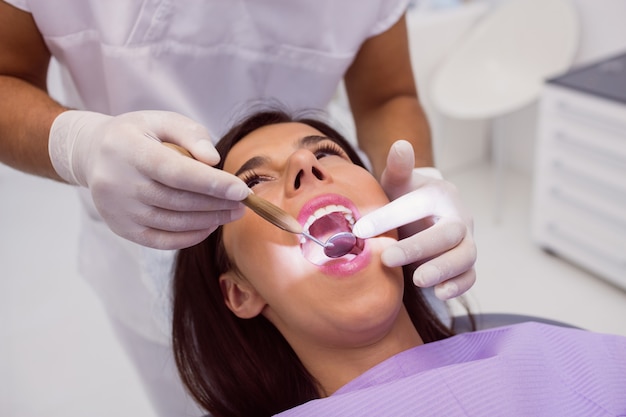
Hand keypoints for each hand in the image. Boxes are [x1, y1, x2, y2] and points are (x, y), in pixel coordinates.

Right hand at [49, 110, 249, 248]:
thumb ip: (191, 134)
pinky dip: (190, 236)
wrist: (92, 153)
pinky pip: (162, 240)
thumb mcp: (161, 120)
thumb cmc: (137, 134)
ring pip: (173, 222)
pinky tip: (210, 225)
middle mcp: (118, 182)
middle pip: (178, 200)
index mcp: (128, 150)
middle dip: (217, 204)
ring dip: (209, 220)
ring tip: (232, 213)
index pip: (175, 172)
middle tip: (243, 203)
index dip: (211, 183)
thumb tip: (214, 160)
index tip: (241, 190)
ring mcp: (118, 209)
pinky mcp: (121, 228)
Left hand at [352, 140, 475, 299]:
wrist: (424, 214)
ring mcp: (466, 242)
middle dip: (417, 247)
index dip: (389, 216)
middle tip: (386, 257)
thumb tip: (400, 144)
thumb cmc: (406, 198)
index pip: (418, 204)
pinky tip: (439, 294)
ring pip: (464, 256)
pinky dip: (458, 286)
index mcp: (440, 194)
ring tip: (417, 280)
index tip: (360, 230)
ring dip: (442, 269)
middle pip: (447, 234)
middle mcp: (458, 218)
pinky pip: (469, 276)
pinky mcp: (465, 264)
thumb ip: (398, 167)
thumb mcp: (398, 182)